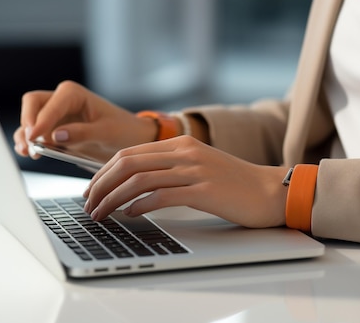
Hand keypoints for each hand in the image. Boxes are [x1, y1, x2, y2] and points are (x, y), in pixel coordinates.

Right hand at [13, 80, 156, 163]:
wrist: (131, 139)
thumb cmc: (123, 130)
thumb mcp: (107, 132)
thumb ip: (83, 133)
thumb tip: (56, 135)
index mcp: (74, 94)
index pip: (49, 103)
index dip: (40, 120)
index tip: (35, 138)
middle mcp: (61, 101)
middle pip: (32, 104)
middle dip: (28, 123)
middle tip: (30, 144)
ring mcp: (56, 116)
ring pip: (30, 120)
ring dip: (25, 135)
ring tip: (28, 152)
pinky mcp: (54, 131)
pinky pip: (35, 134)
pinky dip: (29, 143)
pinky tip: (30, 153)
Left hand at [83, 135, 289, 228]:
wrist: (269, 191)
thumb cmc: (234, 183)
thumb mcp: (199, 165)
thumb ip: (170, 168)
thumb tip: (134, 185)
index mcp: (181, 143)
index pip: (129, 153)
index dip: (103, 172)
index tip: (91, 189)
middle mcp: (185, 152)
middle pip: (128, 163)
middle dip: (101, 185)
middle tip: (89, 203)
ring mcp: (195, 170)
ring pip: (139, 180)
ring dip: (113, 198)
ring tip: (101, 214)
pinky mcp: (204, 190)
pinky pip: (161, 196)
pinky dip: (139, 206)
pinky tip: (130, 215)